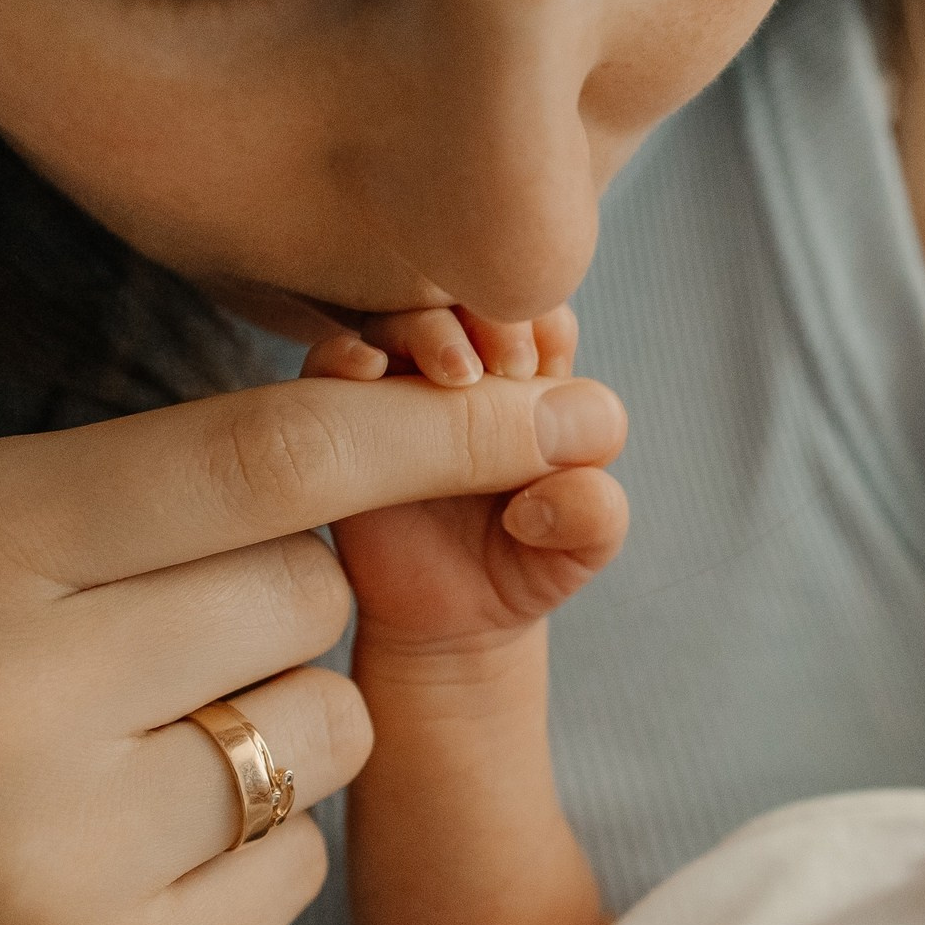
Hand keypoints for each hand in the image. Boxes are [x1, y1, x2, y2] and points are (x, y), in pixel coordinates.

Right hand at [0, 365, 626, 924]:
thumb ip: (163, 477)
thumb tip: (415, 402)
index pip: (262, 459)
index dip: (434, 430)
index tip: (566, 406)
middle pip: (312, 591)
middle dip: (283, 609)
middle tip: (153, 661)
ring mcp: (53, 865)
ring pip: (334, 726)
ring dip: (282, 734)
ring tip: (130, 771)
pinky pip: (307, 863)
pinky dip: (254, 856)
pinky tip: (131, 874)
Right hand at [303, 309, 626, 659]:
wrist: (449, 626)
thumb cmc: (524, 568)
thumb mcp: (581, 548)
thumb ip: (595, 512)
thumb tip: (561, 482)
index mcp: (532, 384)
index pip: (539, 316)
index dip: (541, 325)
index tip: (536, 370)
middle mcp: (465, 375)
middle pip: (468, 298)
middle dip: (488, 315)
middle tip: (506, 366)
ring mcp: (401, 394)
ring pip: (401, 319)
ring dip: (427, 331)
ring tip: (455, 379)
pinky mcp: (341, 421)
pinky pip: (329, 366)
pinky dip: (344, 355)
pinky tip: (368, 375)